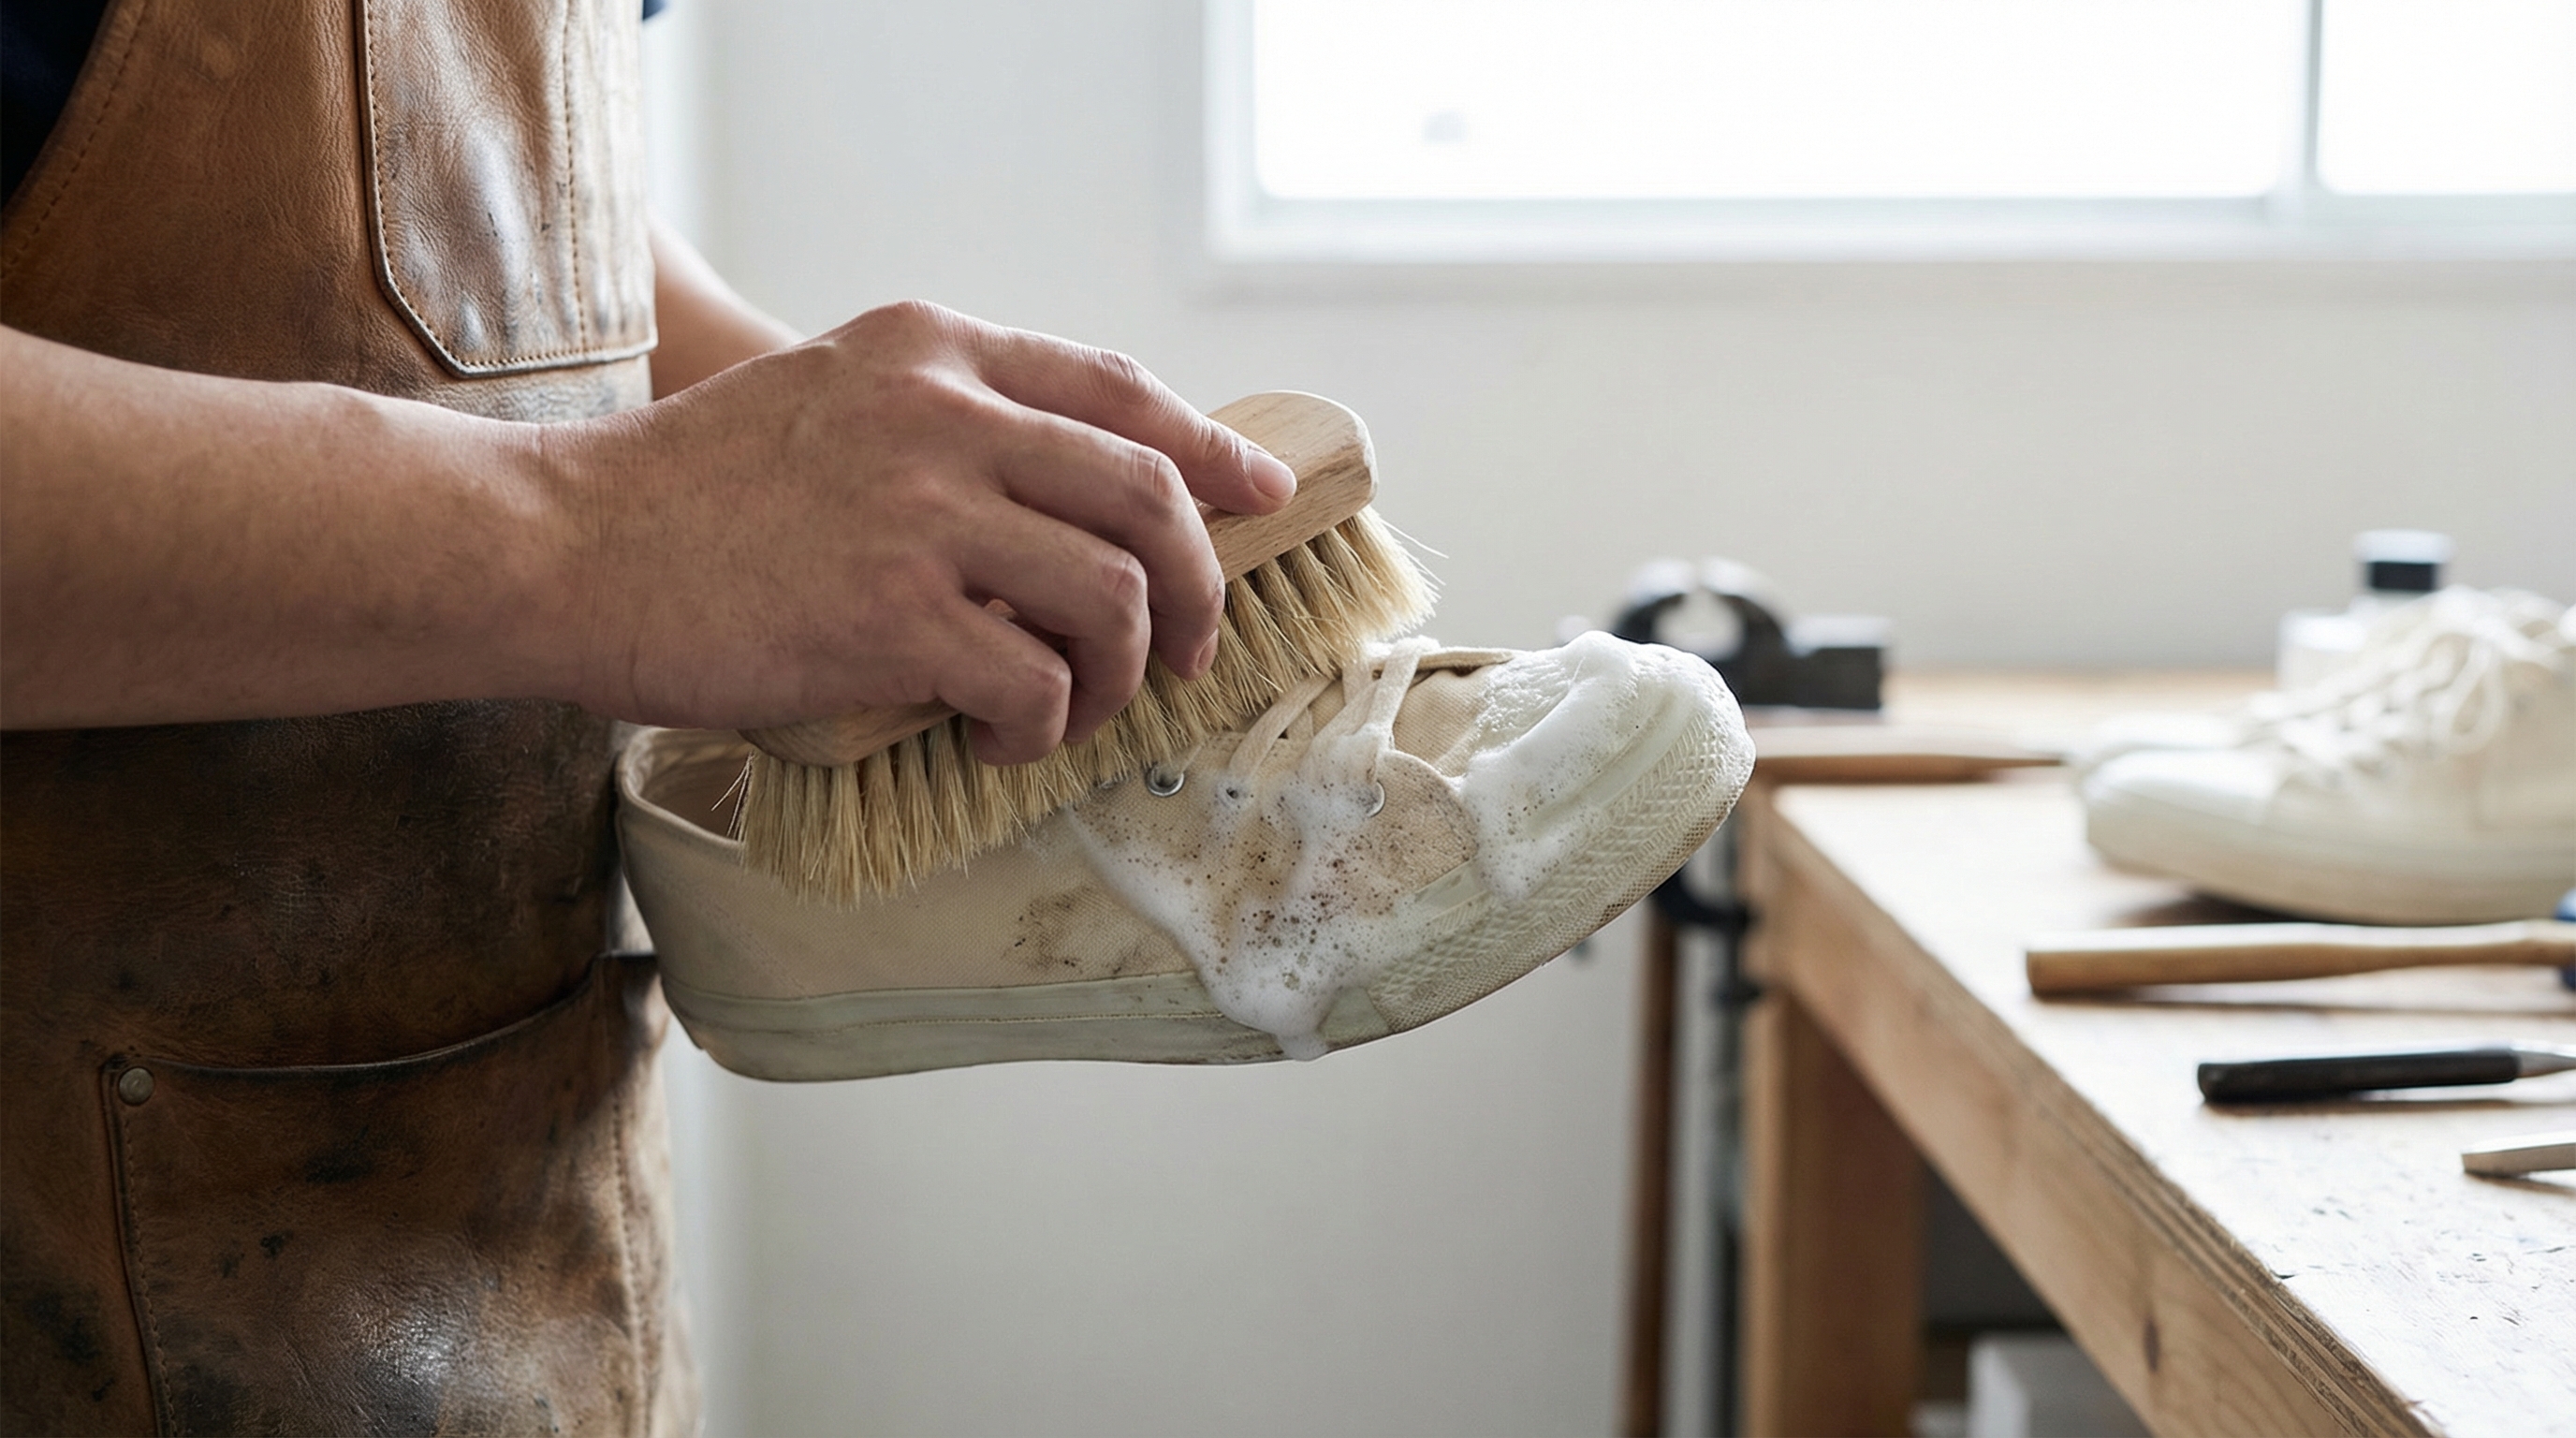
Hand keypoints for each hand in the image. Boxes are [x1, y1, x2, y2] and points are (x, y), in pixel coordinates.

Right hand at [544, 301, 1296, 762]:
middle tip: (1190, 652)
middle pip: (1150, 495)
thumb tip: (1061, 501)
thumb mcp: (827, 398)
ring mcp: (924, 513)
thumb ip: (940, 419)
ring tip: (1071, 707)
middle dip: (1198, 588)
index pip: (1120, 387)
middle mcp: (944, 414)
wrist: (562, 545)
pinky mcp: (895, 616)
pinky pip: (1039, 684)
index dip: (1211, 448)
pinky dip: (1044, 725)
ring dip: (1121, 674)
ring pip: (1116, 598)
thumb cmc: (688, 495)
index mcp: (932, 350)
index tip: (1260, 495)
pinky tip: (1003, 734)